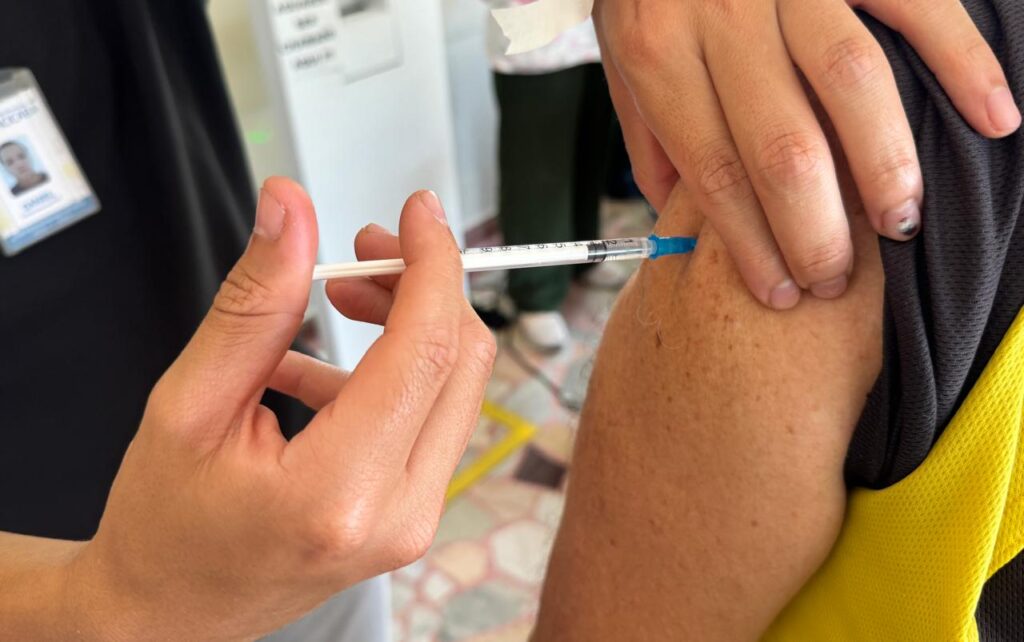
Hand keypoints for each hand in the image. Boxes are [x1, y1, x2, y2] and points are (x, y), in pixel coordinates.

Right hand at [67, 180, 495, 640]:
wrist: (168, 615)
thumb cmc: (166, 526)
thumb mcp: (191, 403)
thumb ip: (253, 303)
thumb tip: (291, 211)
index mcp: (339, 489)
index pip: (427, 348)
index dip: (431, 263)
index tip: (417, 212)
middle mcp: (397, 512)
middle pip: (460, 363)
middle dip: (423, 286)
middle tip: (363, 250)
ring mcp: (413, 520)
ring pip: (453, 387)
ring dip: (410, 325)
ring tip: (337, 296)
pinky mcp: (410, 515)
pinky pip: (428, 419)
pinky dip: (391, 372)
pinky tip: (324, 362)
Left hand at [595, 0, 1019, 307]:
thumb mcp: (622, 51)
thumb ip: (650, 132)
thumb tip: (676, 211)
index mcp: (659, 51)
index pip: (712, 170)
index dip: (750, 243)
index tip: (780, 293)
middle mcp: (724, 16)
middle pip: (783, 146)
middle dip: (816, 230)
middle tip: (837, 280)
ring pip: (850, 84)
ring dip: (884, 165)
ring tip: (902, 227)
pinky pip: (917, 7)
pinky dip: (963, 63)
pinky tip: (995, 119)